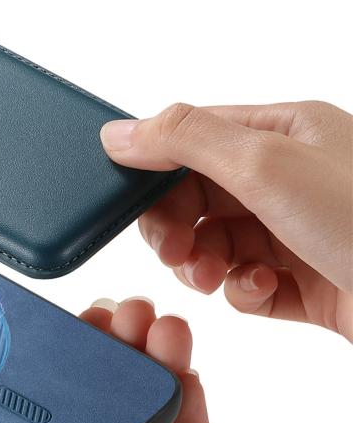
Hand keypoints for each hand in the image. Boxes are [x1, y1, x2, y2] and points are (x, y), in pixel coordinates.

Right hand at [101, 102, 352, 341]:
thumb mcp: (267, 166)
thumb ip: (185, 141)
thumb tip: (119, 132)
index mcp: (284, 132)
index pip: (194, 137)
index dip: (158, 168)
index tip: (135, 200)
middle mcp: (289, 178)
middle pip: (198, 194)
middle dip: (178, 224)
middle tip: (176, 250)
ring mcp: (297, 231)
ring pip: (215, 241)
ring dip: (203, 262)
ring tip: (213, 276)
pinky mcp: (304, 282)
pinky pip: (245, 282)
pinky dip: (241, 290)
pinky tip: (262, 290)